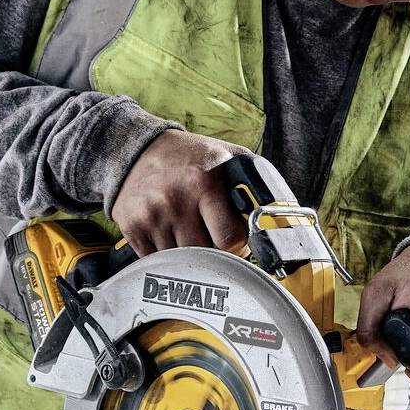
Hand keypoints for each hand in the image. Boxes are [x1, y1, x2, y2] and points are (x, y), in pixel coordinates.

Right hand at [112, 130, 252, 255]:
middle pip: (205, 254)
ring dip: (188, 253)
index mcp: (204, 183)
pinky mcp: (132, 227)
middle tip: (212, 236)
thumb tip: (277, 210)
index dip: (237, 244)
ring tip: (189, 231)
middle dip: (213, 250)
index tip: (235, 238)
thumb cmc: (190, 156)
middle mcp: (175, 201)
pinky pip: (155, 260)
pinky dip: (164, 255)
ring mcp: (151, 216)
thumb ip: (254, 180)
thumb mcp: (227, 155)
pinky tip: (169, 234)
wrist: (138, 149)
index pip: (228, 239)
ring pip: (180, 260)